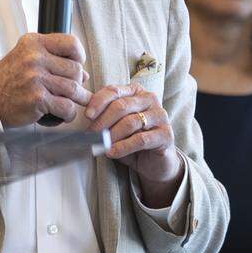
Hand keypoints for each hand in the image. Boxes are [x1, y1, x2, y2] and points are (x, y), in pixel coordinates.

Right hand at [0, 33, 91, 127]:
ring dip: (77, 99)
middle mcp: (34, 57)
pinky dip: (69, 114)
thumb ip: (54, 62)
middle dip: (77, 82)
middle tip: (72, 90)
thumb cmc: (9, 79)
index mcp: (34, 43)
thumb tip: (85, 75)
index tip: (77, 65)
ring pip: (73, 88)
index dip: (79, 56)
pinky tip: (63, 114)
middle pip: (75, 69)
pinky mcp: (37, 98)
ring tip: (72, 103)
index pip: (71, 43)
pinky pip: (66, 107)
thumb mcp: (27, 59)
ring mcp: (35, 78)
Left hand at [85, 83, 183, 202]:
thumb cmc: (132, 140)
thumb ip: (104, 117)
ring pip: (131, 122)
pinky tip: (112, 153)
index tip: (87, 116)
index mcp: (136, 92)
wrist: (154, 162)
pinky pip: (141, 139)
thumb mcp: (116, 125)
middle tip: (92, 135)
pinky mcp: (166, 134)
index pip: (114, 90)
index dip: (98, 102)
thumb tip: (85, 117)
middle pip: (121, 106)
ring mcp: (160, 116)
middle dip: (103, 121)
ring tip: (102, 146)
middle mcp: (150, 99)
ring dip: (112, 135)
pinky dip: (123, 147)